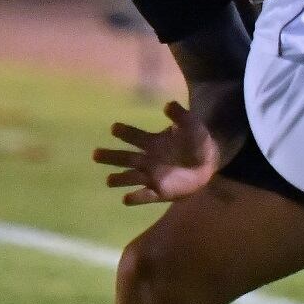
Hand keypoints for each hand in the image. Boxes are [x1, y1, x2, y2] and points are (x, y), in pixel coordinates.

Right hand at [93, 101, 222, 204]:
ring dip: (120, 179)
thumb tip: (168, 104)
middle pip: (126, 159)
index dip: (126, 132)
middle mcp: (148, 160)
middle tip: (95, 154)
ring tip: (109, 180)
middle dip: (111, 157)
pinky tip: (126, 199)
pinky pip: (146, 196)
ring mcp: (153, 177)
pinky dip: (136, 198)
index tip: (114, 128)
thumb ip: (180, 116)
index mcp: (152, 143)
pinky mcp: (161, 192)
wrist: (209, 163)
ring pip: (132, 178)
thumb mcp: (191, 125)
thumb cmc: (196, 142)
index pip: (135, 137)